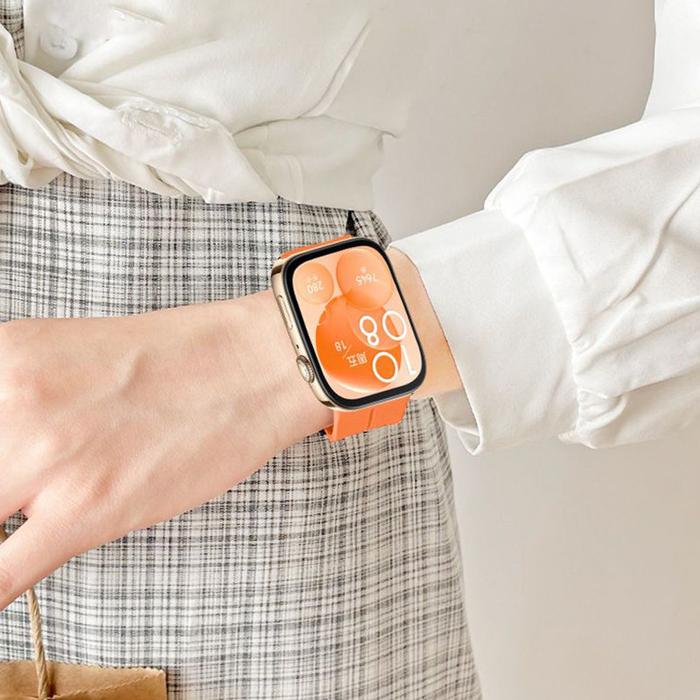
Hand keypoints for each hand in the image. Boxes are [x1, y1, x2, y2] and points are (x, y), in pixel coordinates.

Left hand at [0, 291, 330, 609]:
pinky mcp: (85, 511)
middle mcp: (9, 403)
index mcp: (1, 358)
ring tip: (41, 515)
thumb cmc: (182, 359)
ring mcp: (45, 459)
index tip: (2, 480)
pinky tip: (4, 590)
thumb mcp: (69, 352)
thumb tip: (3, 443)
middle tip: (24, 495)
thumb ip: (14, 397)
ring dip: (0, 522)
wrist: (253, 364)